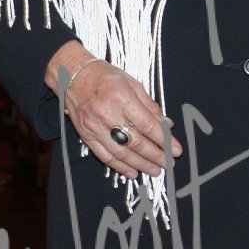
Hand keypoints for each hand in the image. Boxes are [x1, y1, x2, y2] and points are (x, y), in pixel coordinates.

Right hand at [47, 43, 180, 178]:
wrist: (73, 76)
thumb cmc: (105, 76)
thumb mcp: (132, 83)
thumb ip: (150, 106)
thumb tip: (166, 124)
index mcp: (122, 97)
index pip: (148, 125)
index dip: (164, 140)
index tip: (176, 150)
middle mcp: (107, 113)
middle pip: (136, 142)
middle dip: (156, 156)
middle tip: (169, 163)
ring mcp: (95, 127)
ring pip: (121, 152)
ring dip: (140, 164)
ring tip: (155, 171)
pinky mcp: (86, 135)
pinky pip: (104, 155)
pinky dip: (119, 167)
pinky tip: (132, 172)